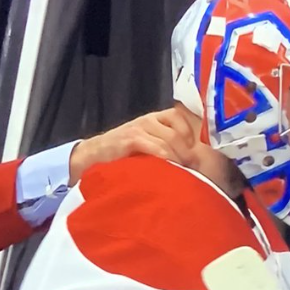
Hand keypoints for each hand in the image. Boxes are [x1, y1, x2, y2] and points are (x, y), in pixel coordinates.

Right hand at [68, 108, 197, 184]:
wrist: (92, 155)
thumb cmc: (121, 153)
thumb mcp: (145, 144)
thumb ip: (163, 145)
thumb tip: (190, 159)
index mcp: (154, 118)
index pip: (180, 116)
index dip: (192, 133)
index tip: (197, 152)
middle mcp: (148, 120)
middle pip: (178, 130)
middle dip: (188, 151)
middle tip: (193, 168)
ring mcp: (139, 128)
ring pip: (170, 139)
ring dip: (179, 157)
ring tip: (184, 172)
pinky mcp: (131, 138)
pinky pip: (156, 147)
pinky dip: (166, 159)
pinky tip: (169, 170)